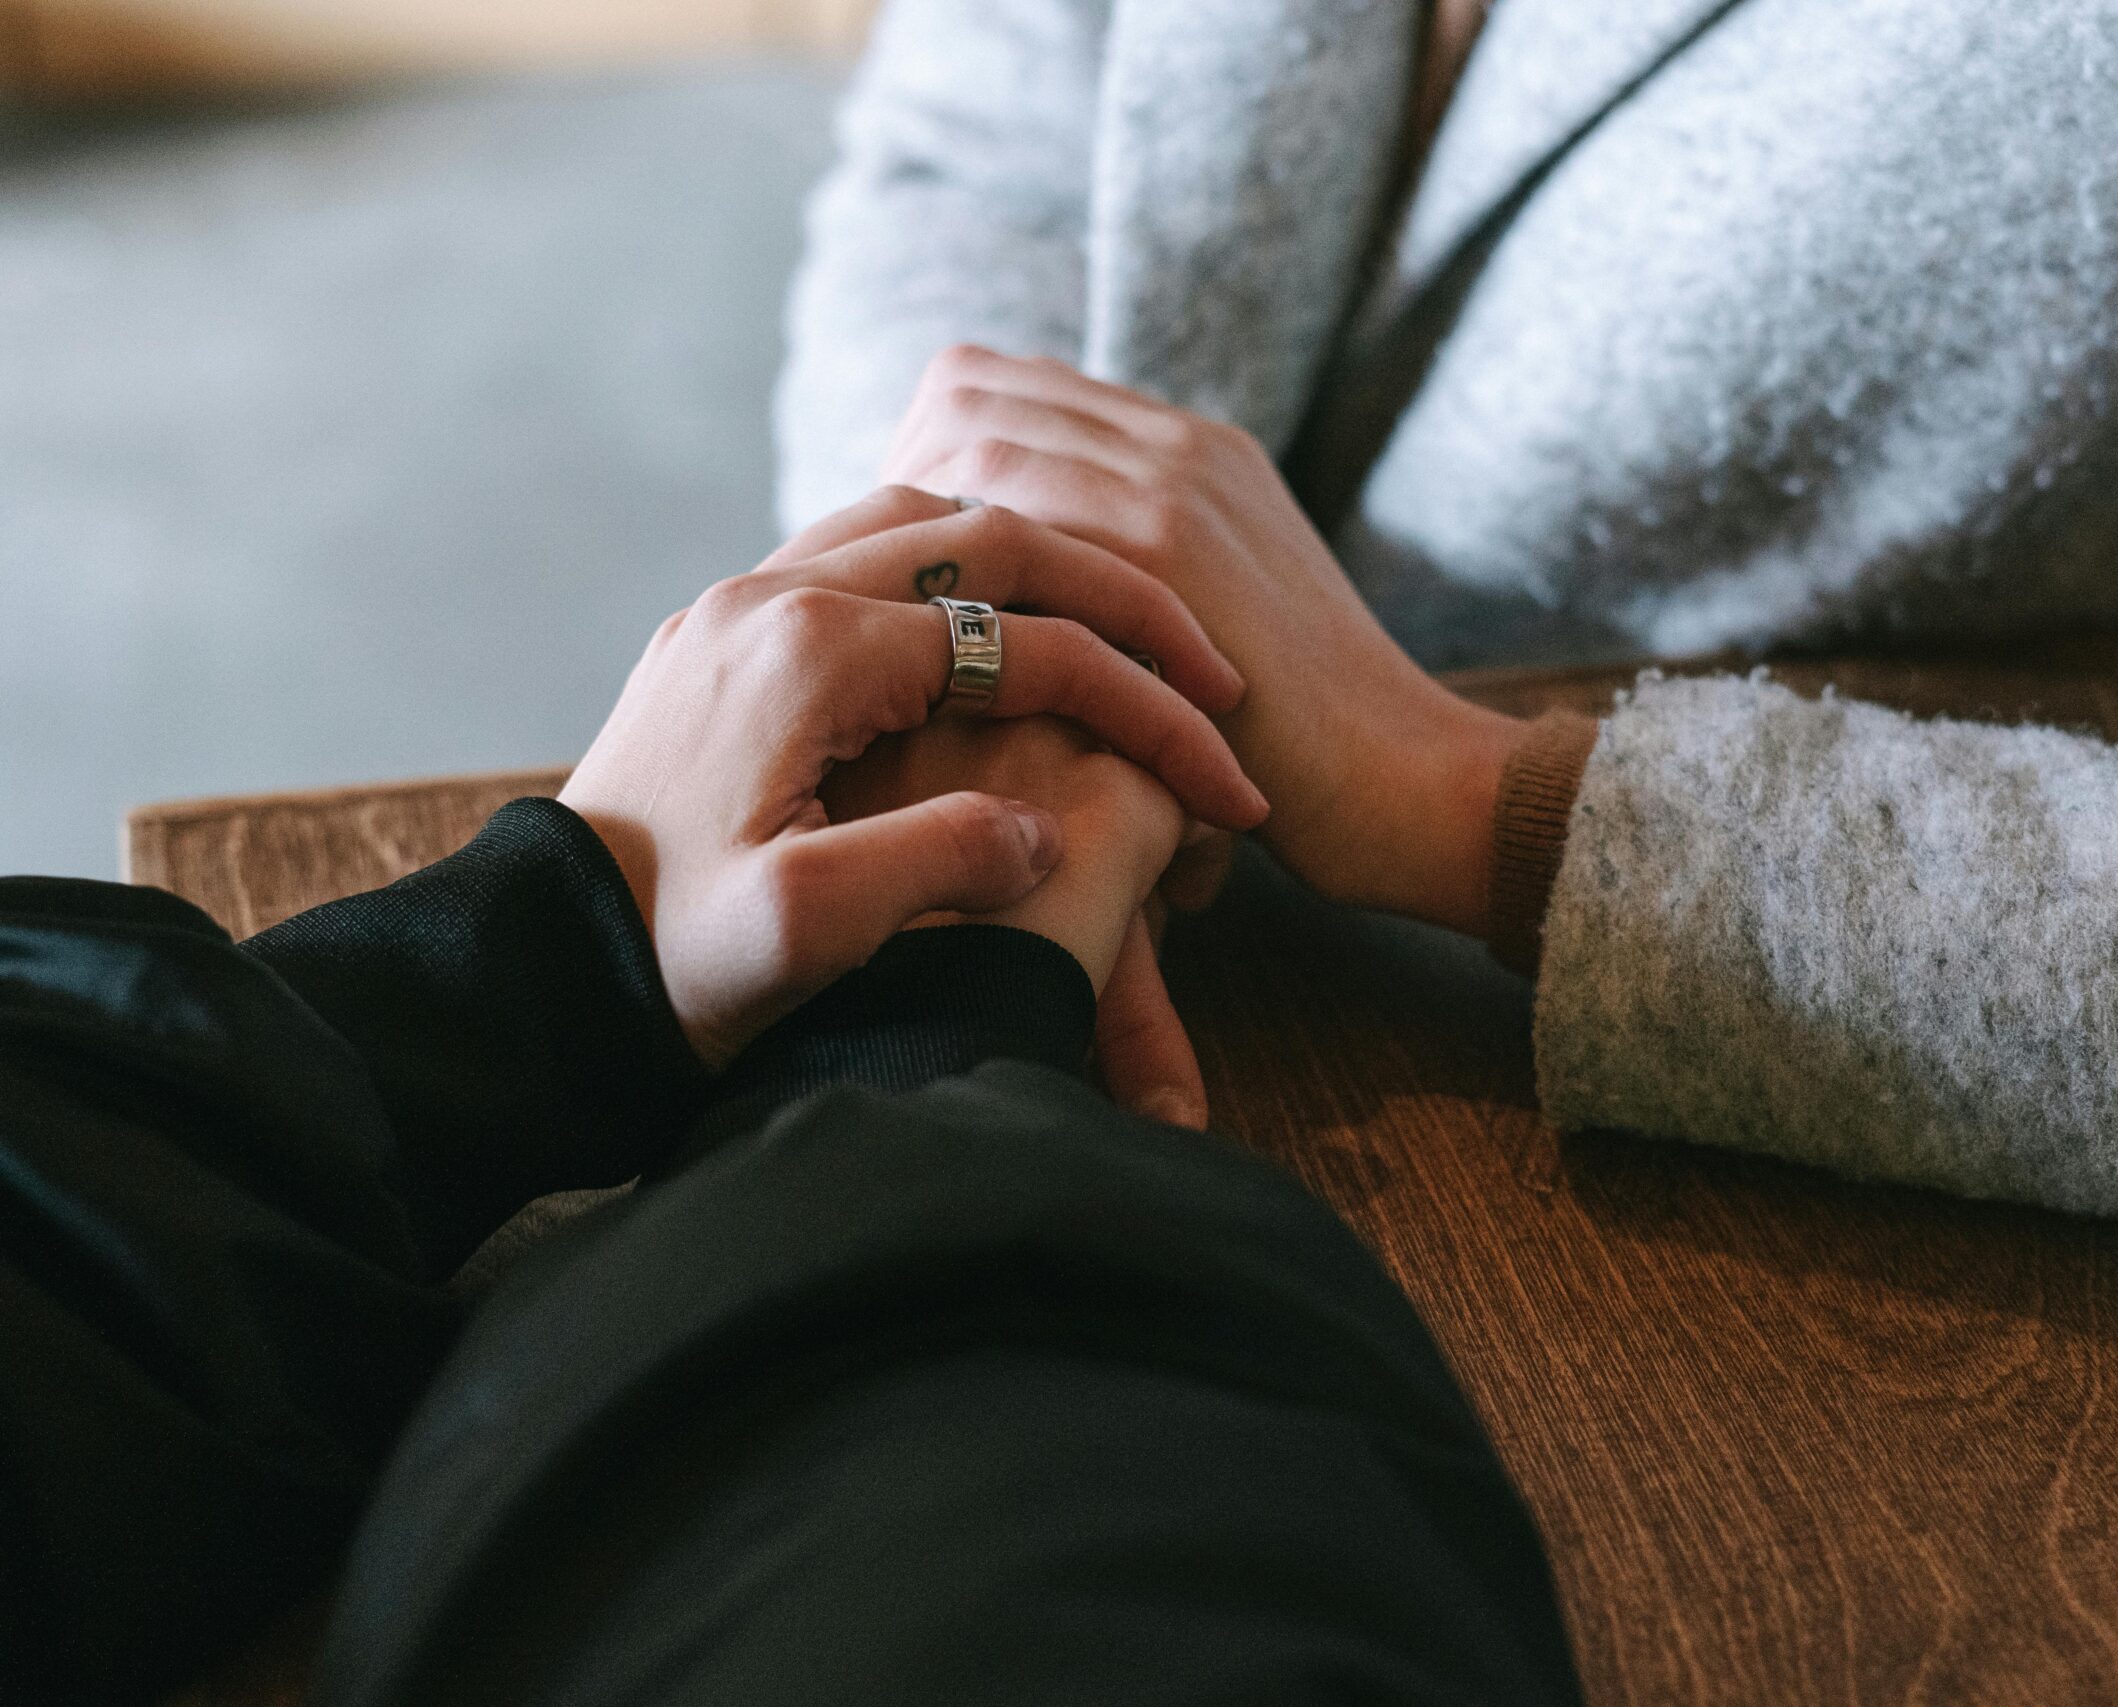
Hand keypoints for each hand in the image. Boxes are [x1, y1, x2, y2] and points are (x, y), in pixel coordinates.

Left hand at [559, 493, 1265, 1066]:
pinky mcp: (728, 639)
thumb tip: (1042, 830)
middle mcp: (774, 596)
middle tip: (1211, 672)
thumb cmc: (666, 966)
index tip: (1229, 784)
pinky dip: (968, 578)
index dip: (1151, 711)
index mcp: (810, 652)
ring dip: (1046, 571)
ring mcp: (744, 606)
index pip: (1031, 645)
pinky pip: (873, 555)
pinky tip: (1010, 644)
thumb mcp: (807, 932)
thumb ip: (941, 861)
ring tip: (1128, 644)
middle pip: (994, 536)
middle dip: (1122, 601)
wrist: (535, 975)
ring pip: (931, 522)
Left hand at [881, 345, 1529, 938]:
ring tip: (911, 628)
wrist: (1413, 783)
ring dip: (924, 535)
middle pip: (968, 390)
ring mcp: (1179, 484)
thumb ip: (1124, 582)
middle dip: (902, 484)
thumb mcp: (1206, 628)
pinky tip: (947, 663)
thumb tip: (1003, 601)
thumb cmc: (1298, 746)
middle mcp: (1178, 442)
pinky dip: (968, 585)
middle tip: (891, 594)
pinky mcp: (1177, 554)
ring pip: (982, 443)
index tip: (909, 566)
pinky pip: (1024, 519)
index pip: (991, 383)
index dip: (921, 460)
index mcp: (1184, 448)